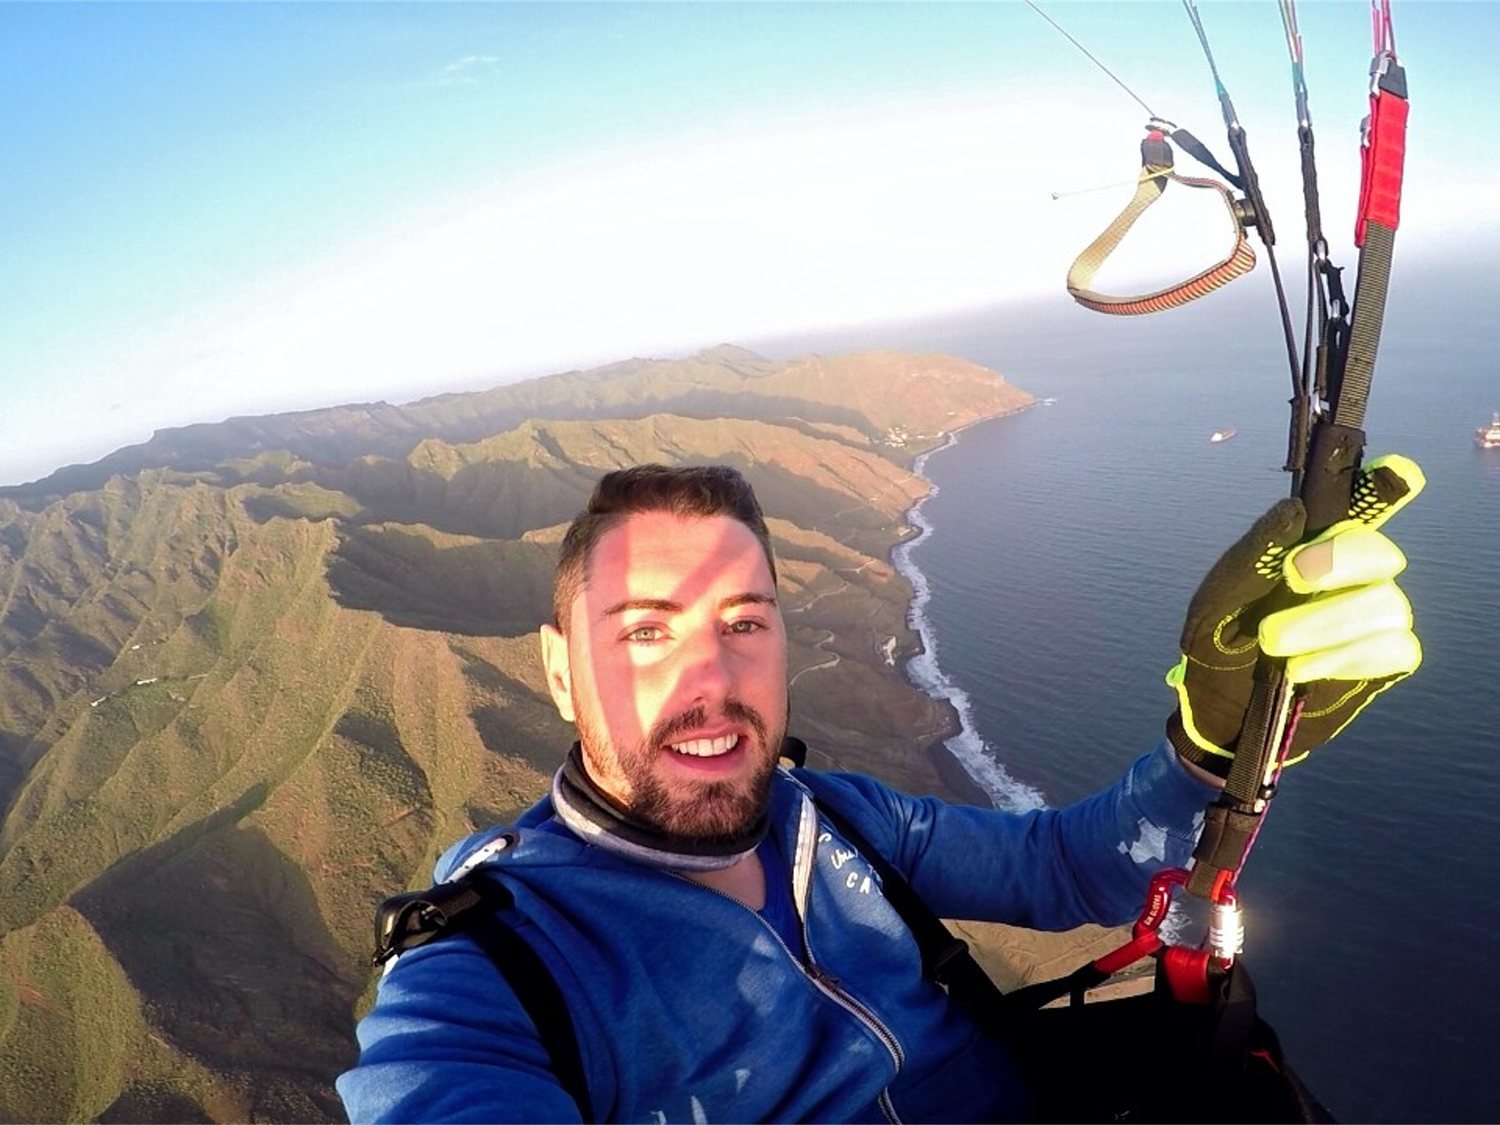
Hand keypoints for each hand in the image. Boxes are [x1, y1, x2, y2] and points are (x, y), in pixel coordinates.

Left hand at [1166, 455, 1424, 777]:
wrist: (1221, 713)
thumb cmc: (1218, 645)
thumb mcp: (1215, 603)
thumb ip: (1251, 557)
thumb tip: (1294, 509)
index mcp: (1310, 547)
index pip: (1357, 507)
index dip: (1385, 486)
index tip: (1398, 473)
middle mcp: (1351, 575)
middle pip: (1377, 551)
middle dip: (1339, 561)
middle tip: (1293, 577)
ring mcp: (1372, 616)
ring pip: (1386, 603)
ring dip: (1326, 623)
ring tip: (1274, 647)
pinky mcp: (1383, 660)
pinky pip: (1395, 647)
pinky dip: (1347, 657)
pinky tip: (1303, 671)